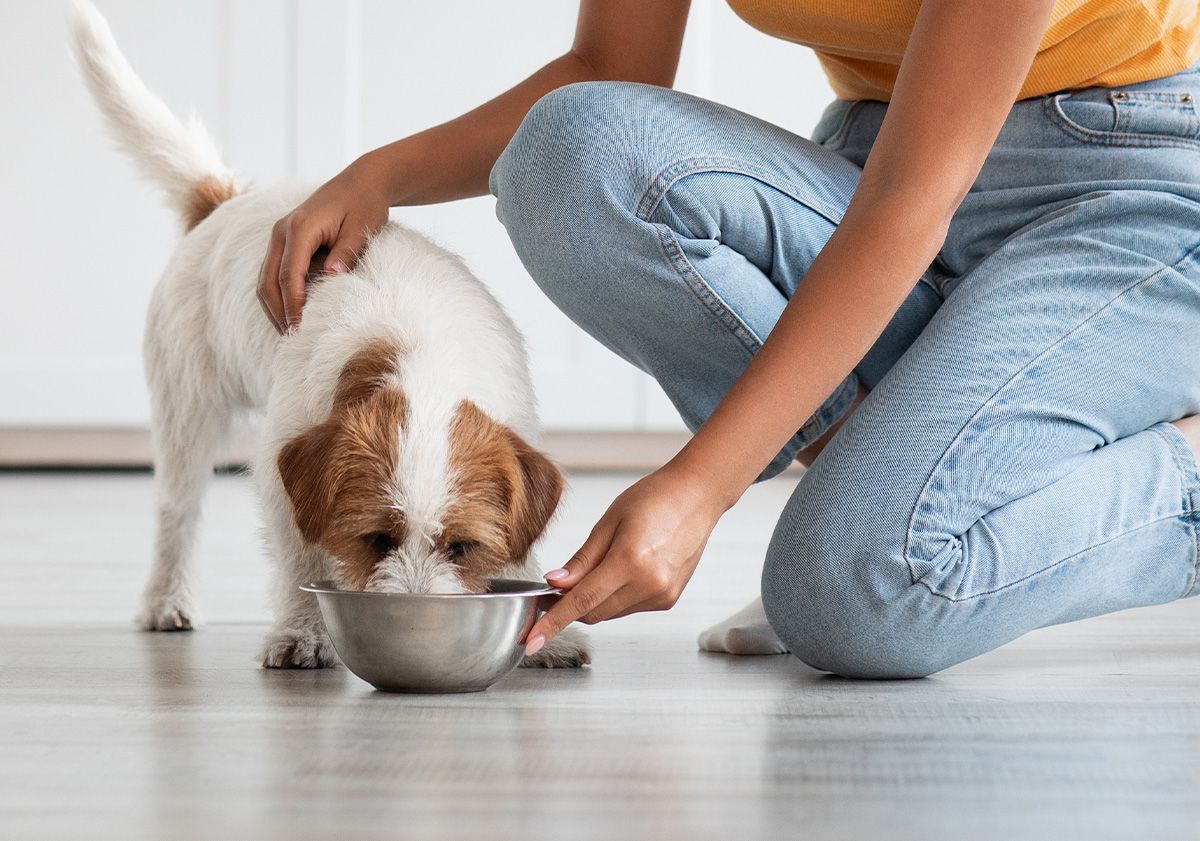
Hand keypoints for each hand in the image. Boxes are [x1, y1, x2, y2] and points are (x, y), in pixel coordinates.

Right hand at [257, 156, 390, 332]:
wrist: (362, 182)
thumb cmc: (365, 205)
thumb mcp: (361, 229)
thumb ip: (346, 253)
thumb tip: (332, 276)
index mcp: (300, 227)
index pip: (288, 274)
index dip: (292, 304)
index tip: (299, 328)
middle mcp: (282, 231)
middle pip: (268, 280)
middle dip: (278, 312)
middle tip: (292, 338)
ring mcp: (280, 236)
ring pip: (265, 279)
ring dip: (275, 306)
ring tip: (290, 332)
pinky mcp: (285, 241)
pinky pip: (274, 272)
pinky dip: (279, 295)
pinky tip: (292, 313)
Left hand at [524, 462, 728, 654]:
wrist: (697, 496)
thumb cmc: (655, 498)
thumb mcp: (609, 521)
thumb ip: (582, 559)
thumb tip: (555, 584)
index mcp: (630, 561)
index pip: (581, 601)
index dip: (553, 622)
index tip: (532, 639)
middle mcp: (649, 584)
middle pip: (593, 613)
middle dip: (569, 606)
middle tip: (553, 588)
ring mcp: (662, 595)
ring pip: (610, 613)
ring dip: (593, 600)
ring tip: (599, 566)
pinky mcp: (668, 599)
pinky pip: (628, 608)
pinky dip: (614, 597)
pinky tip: (622, 570)